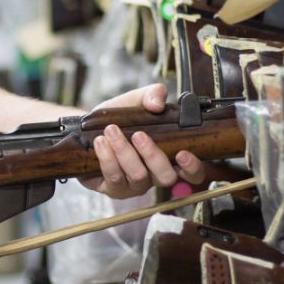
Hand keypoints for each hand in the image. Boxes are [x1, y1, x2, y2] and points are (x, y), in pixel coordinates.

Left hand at [81, 84, 206, 198]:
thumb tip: (157, 104)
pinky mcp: (114, 189)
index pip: (193, 173)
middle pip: (166, 177)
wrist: (90, 128)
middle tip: (138, 134)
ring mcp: (135, 186)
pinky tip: (100, 142)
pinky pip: (114, 180)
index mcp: (170, 157)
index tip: (183, 153)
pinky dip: (107, 158)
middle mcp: (155, 176)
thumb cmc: (120, 117)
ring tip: (111, 130)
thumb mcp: (137, 100)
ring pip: (138, 177)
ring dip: (124, 151)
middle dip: (152, 155)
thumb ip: (152, 94)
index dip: (193, 167)